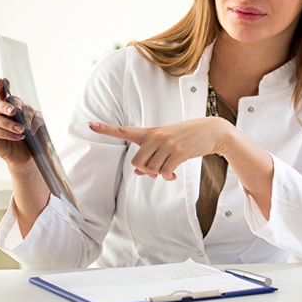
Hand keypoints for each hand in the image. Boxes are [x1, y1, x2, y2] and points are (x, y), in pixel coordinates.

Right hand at [0, 78, 33, 167]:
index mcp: (10, 105)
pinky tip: (18, 137)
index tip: (2, 81)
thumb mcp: (39, 123)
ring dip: (9, 124)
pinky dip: (7, 133)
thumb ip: (33, 116)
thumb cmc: (35, 136)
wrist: (32, 154)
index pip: (2, 92)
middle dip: (5, 106)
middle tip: (15, 111)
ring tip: (22, 130)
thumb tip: (24, 114)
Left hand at [89, 117, 229, 180]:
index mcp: (150, 131)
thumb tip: (138, 172)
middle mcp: (156, 136)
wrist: (212, 130)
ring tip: (168, 172)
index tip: (89, 124)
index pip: (124, 130)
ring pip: (151, 170)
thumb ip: (151, 153)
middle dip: (145, 171)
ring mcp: (168, 144)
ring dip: (159, 175)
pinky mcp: (179, 152)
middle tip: (155, 172)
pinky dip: (168, 177)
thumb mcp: (167, 141)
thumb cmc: (187, 136)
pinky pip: (165, 172)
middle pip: (137, 163)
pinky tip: (174, 175)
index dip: (105, 128)